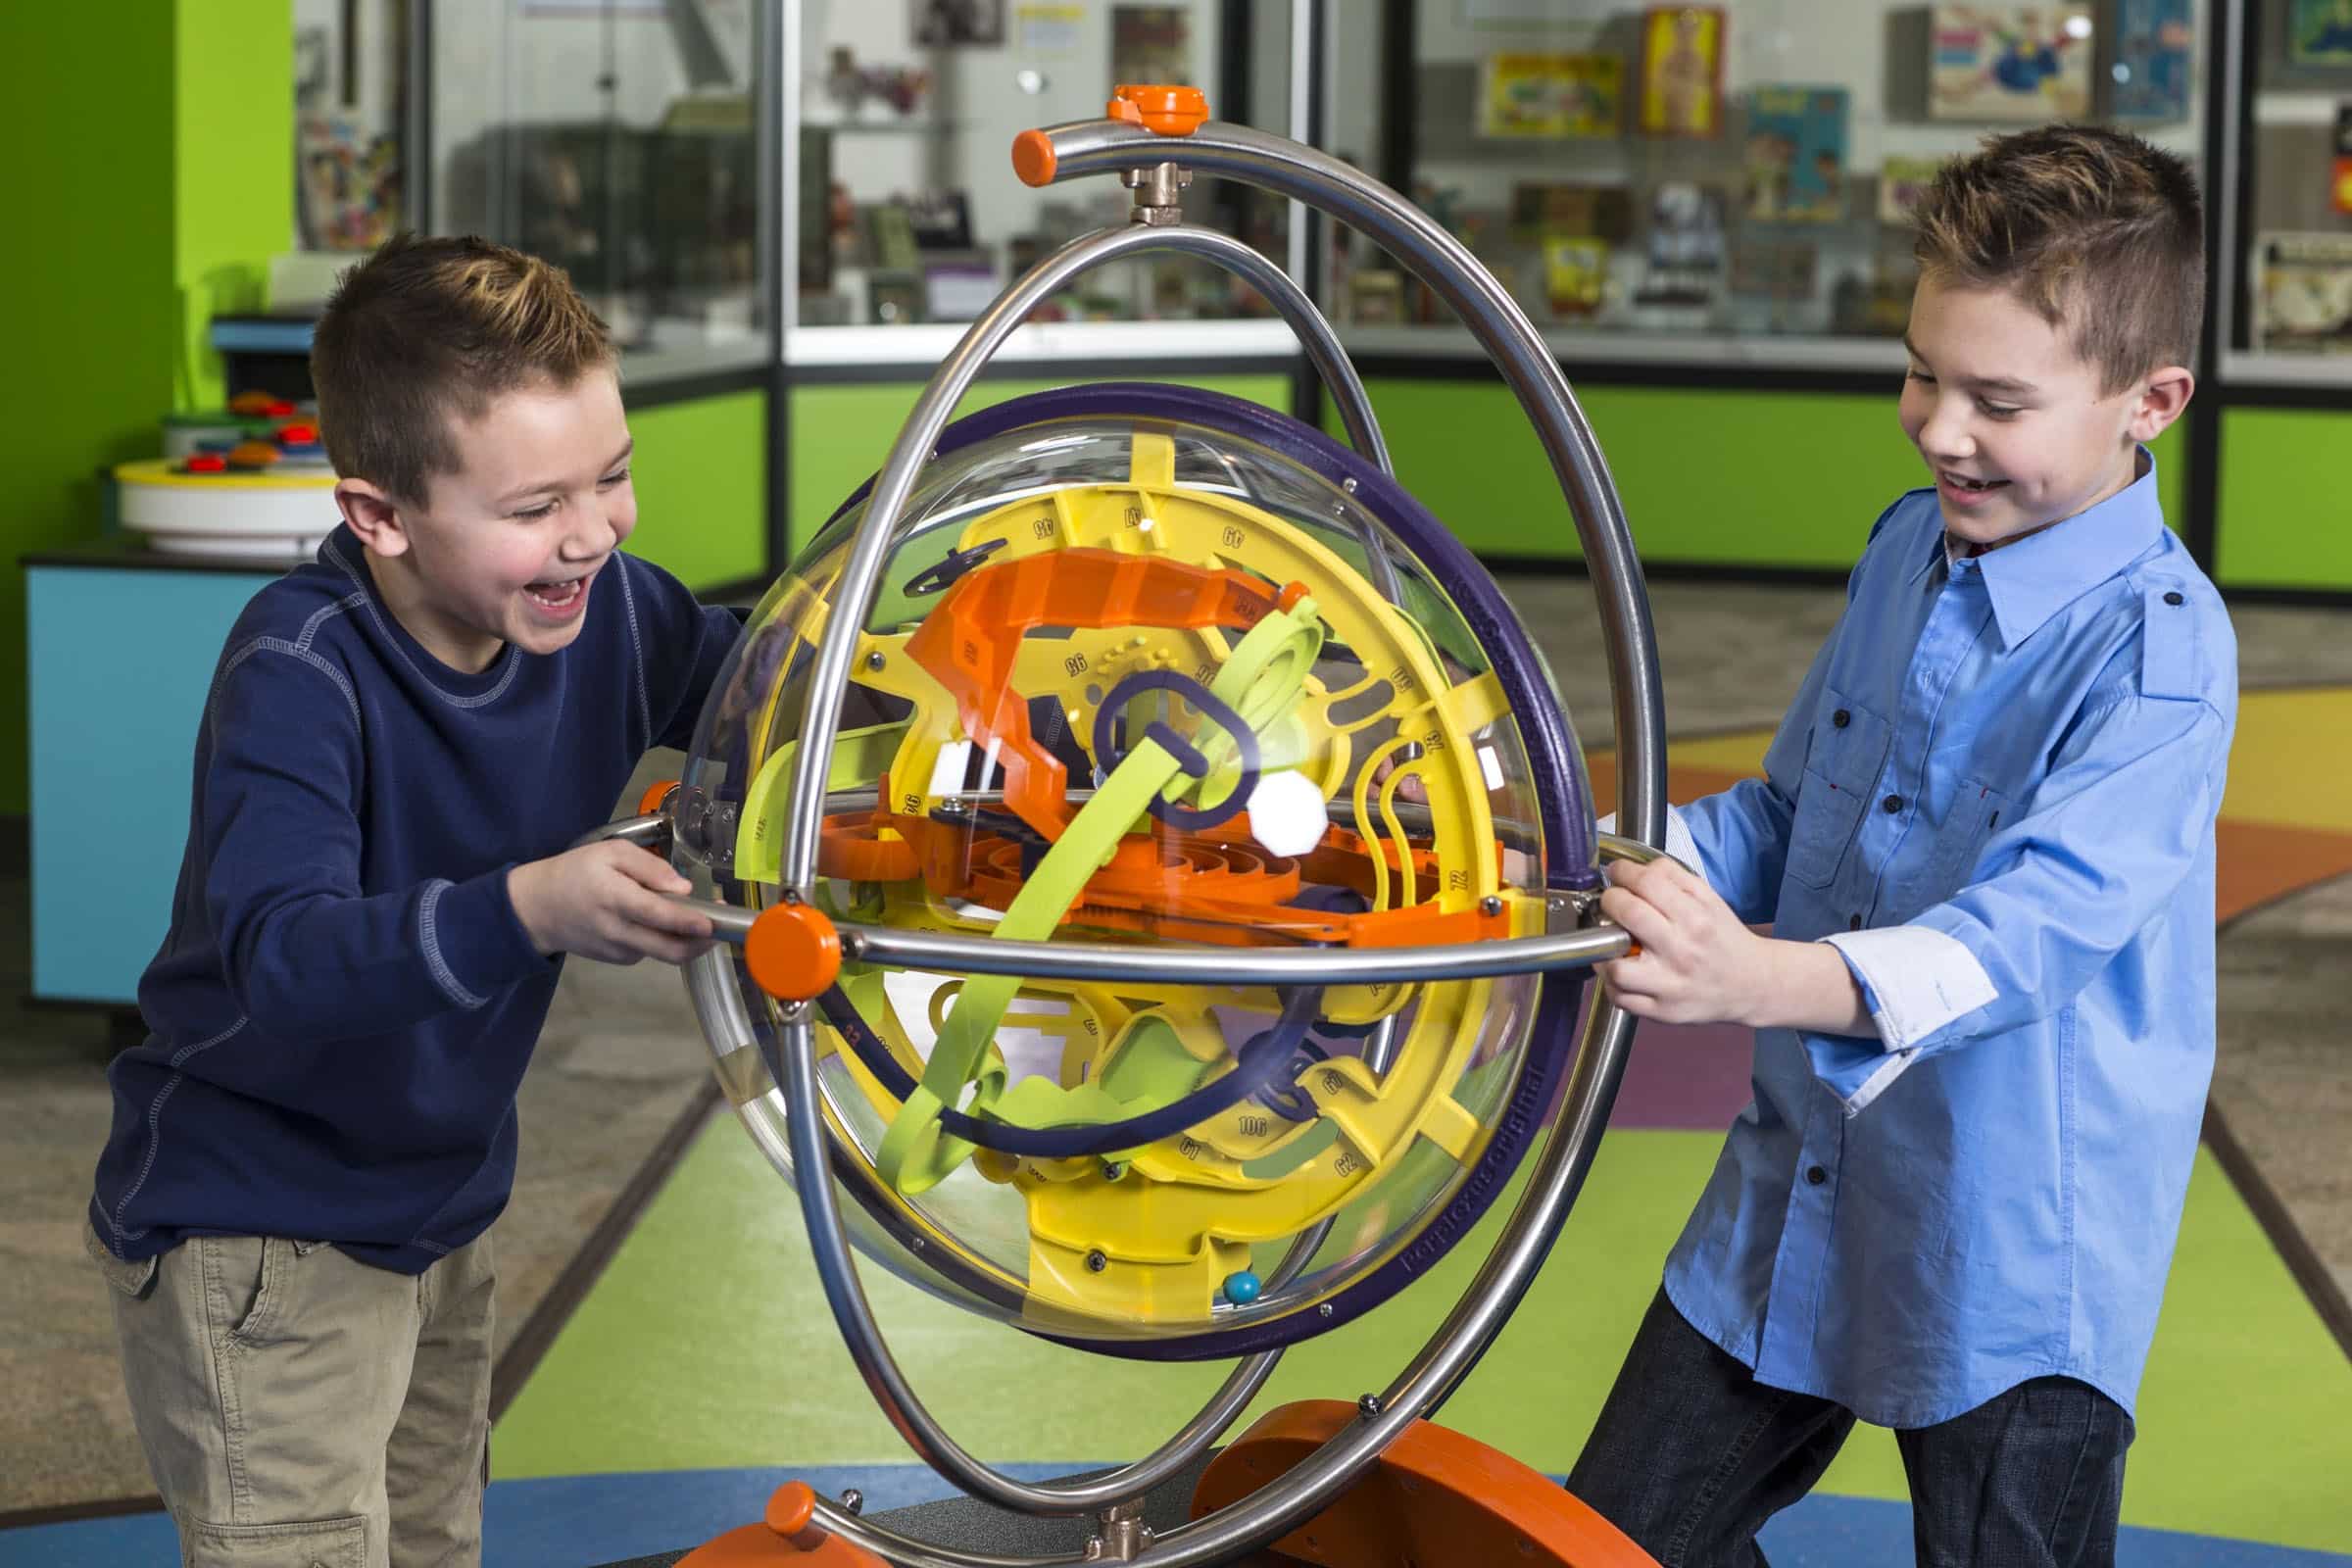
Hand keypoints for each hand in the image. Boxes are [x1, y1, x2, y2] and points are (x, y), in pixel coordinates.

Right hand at [506, 842, 714, 965]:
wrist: (536, 909)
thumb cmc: (574, 873)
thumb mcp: (609, 853)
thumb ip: (649, 867)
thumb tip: (683, 887)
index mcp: (615, 898)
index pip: (658, 916)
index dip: (689, 922)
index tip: (713, 922)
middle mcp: (618, 931)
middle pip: (670, 949)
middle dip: (702, 943)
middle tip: (721, 927)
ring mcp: (618, 950)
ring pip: (664, 953)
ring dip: (686, 940)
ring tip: (695, 917)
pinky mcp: (617, 960)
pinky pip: (650, 951)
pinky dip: (663, 939)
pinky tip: (659, 922)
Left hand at [1597, 858, 1870, 1033]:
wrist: (1752, 984)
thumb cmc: (1723, 938)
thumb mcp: (1710, 900)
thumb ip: (1674, 877)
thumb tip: (1636, 867)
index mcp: (1696, 919)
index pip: (1647, 883)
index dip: (1623, 872)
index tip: (1617, 873)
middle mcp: (1682, 951)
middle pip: (1627, 914)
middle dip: (1610, 901)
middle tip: (1612, 902)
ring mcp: (1670, 985)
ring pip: (1616, 966)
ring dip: (1605, 950)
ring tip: (1613, 943)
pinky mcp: (1662, 1012)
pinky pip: (1620, 998)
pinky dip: (1611, 983)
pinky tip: (1621, 970)